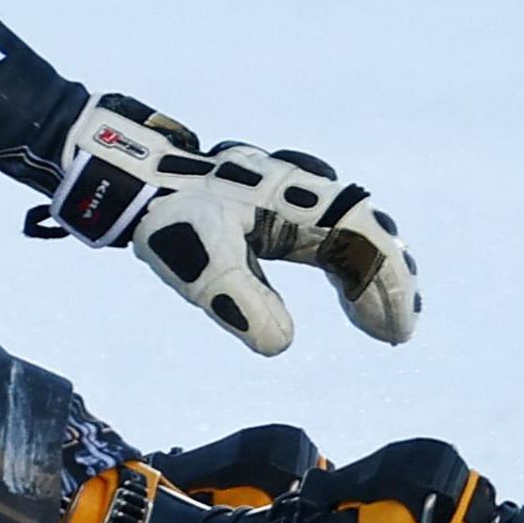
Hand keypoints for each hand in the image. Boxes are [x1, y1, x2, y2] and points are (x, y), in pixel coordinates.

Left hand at [32, 94, 419, 354]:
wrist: (128, 179)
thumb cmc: (166, 217)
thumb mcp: (202, 267)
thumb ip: (243, 303)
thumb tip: (281, 342)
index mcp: (293, 198)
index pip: (363, 236)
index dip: (388, 283)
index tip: (395, 331)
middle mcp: (298, 192)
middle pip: (364, 234)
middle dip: (385, 283)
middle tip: (393, 334)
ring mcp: (286, 199)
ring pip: (348, 235)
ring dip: (369, 277)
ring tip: (379, 325)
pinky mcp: (271, 211)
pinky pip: (324, 239)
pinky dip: (343, 269)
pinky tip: (346, 301)